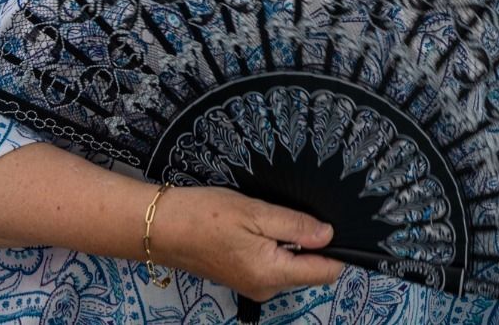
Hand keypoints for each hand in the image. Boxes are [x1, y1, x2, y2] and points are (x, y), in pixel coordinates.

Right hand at [154, 186, 342, 300]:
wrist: (161, 228)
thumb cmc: (205, 216)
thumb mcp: (255, 212)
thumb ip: (295, 225)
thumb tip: (329, 235)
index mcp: (272, 274)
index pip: (325, 272)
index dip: (336, 249)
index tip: (336, 224)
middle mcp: (266, 288)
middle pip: (309, 268)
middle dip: (310, 241)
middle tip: (294, 211)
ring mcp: (253, 286)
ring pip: (290, 264)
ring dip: (289, 241)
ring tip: (270, 215)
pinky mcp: (242, 278)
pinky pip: (272, 264)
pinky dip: (273, 245)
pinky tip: (257, 225)